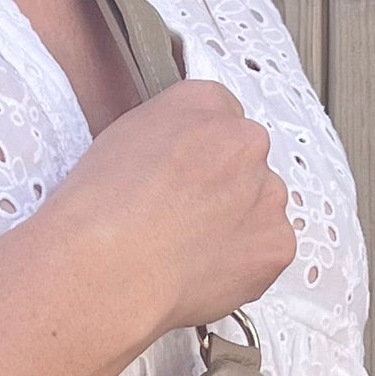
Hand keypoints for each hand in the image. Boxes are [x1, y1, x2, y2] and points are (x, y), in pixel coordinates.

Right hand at [47, 77, 297, 342]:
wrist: (106, 267)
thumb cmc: (99, 211)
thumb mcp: (117, 139)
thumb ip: (164, 135)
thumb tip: (176, 159)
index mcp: (203, 103)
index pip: (220, 118)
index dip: (198, 156)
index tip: (184, 180)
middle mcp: (245, 139)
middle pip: (245, 165)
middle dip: (222, 191)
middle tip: (181, 222)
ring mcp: (267, 193)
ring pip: (260, 210)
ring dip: (235, 227)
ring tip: (187, 253)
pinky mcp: (275, 245)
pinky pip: (267, 254)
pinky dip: (243, 267)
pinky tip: (202, 273)